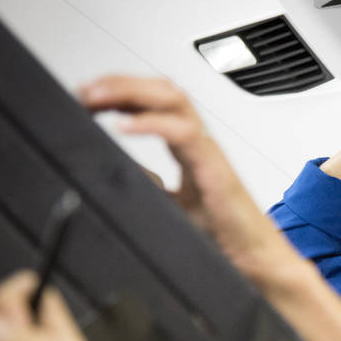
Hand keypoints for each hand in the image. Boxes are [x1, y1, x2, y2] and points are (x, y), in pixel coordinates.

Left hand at [79, 76, 297, 282]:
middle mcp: (199, 142)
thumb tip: (117, 171)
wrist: (254, 257)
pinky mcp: (213, 168)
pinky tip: (123, 126)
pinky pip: (182, 133)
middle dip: (121, 83)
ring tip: (98, 98)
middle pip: (163, 90)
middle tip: (86, 90)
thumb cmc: (224, 233)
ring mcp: (207, 151)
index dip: (120, 93)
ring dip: (131, 92)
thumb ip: (149, 184)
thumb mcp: (172, 205)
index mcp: (189, 147)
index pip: (155, 103)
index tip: (87, 97)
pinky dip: (150, 124)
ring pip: (174, 100)